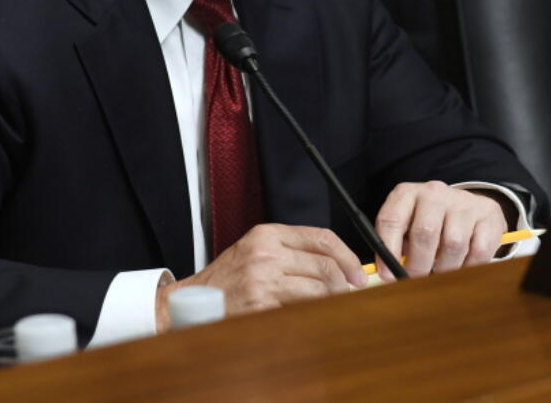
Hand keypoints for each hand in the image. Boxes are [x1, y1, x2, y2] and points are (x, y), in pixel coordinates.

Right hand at [155, 224, 365, 330]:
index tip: (357, 272)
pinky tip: (309, 316)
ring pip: (317, 290)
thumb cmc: (228, 277)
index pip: (322, 237)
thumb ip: (291, 250)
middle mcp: (266, 253)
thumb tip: (335, 263)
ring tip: (330, 305)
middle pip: (324, 265)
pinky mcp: (261, 306)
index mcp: (267, 234)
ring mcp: (263, 280)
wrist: (192, 300)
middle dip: (343, 283)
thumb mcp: (256, 249)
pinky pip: (300, 311)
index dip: (347, 256)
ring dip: (330, 300)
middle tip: (349, 292)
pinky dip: (311, 315)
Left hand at [374, 181, 505, 279]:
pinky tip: (462, 266)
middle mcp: (434, 193)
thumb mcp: (407, 225)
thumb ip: (396, 245)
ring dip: (445, 268)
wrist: (467, 205)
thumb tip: (389, 274)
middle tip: (417, 280)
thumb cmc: (429, 221)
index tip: (387, 275)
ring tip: (440, 273)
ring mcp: (463, 201)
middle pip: (425, 232)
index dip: (387, 250)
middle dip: (419, 264)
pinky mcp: (487, 213)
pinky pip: (478, 250)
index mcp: (408, 194)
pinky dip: (469, 266)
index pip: (391, 219)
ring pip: (453, 244)